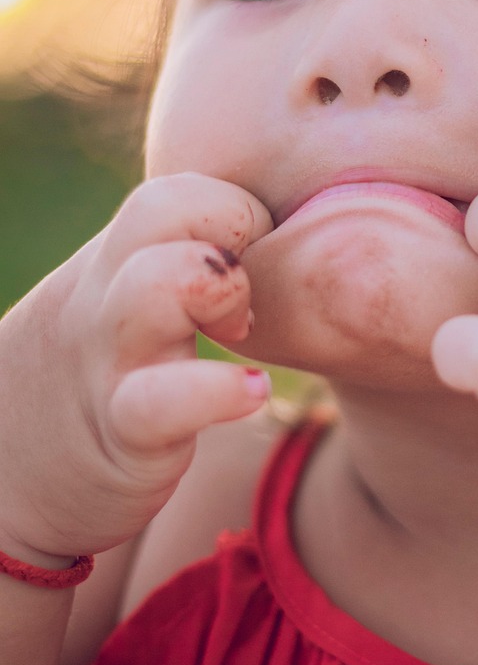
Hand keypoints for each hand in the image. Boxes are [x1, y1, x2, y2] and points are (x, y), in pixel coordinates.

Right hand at [0, 173, 272, 565]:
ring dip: (223, 292)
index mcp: (111, 260)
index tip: (255, 266)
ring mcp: (109, 360)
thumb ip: (172, 255)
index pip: (175, 188)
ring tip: (242, 333)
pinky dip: (221, 392)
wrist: (6, 475)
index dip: (235, 210)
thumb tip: (265, 228)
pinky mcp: (123, 433)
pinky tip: (251, 393)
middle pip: (159, 206)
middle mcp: (103, 296)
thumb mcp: (119, 298)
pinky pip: (164, 401)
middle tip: (252, 288)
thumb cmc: (89, 376)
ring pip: (156, 284)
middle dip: (233, 224)